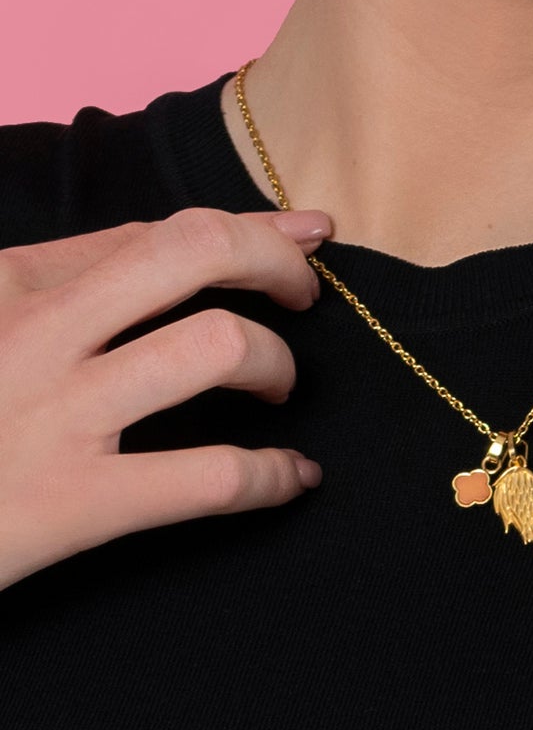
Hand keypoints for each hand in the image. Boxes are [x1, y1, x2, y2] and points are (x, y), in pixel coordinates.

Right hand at [0, 206, 329, 590]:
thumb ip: (62, 278)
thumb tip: (186, 241)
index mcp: (11, 284)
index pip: (155, 232)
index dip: (249, 226)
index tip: (306, 231)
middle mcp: (35, 332)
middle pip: (194, 252)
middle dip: (274, 260)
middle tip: (305, 295)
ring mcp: (54, 415)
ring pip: (215, 347)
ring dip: (274, 363)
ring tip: (280, 388)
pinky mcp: (67, 503)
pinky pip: (210, 474)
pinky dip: (271, 474)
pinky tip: (291, 478)